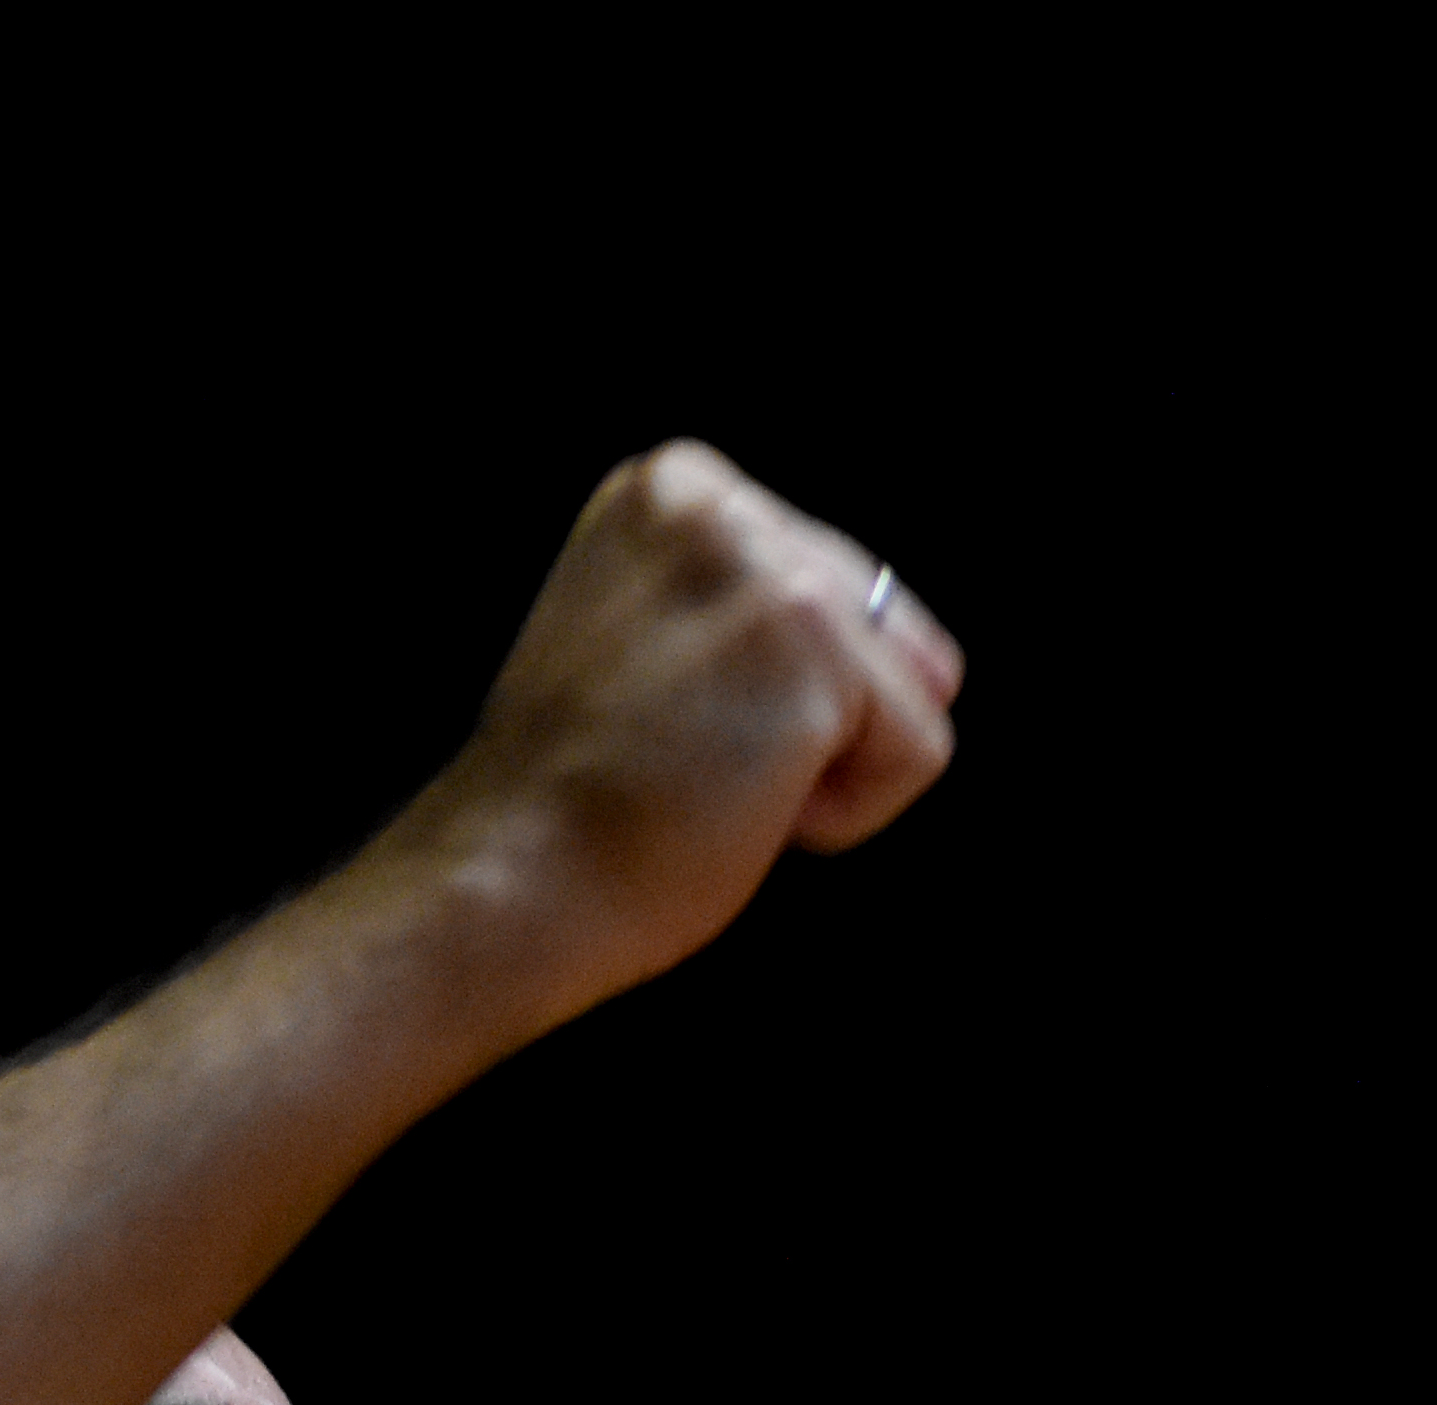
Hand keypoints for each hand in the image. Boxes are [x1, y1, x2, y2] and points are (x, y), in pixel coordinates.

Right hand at [400, 441, 964, 1029]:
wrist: (509, 883)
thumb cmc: (575, 805)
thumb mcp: (650, 644)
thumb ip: (741, 609)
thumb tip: (927, 663)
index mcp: (671, 488)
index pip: (829, 584)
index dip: (773, 689)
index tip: (665, 724)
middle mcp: (719, 500)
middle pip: (878, 628)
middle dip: (809, 720)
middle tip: (684, 761)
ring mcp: (768, 566)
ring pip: (907, 688)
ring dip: (825, 767)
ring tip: (708, 779)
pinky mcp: (811, 648)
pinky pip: (919, 752)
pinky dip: (848, 812)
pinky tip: (739, 806)